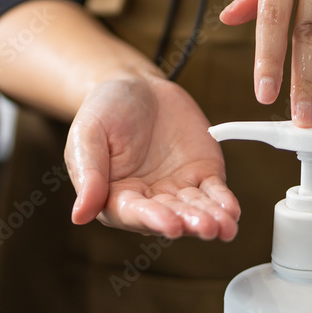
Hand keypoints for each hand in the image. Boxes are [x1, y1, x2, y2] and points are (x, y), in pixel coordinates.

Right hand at [64, 74, 239, 240]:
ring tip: (225, 225)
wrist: (136, 85)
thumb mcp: (87, 134)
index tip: (170, 224)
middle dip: (189, 222)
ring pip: (196, 209)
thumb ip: (87, 173)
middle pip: (171, 216)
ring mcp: (178, 189)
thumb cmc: (104, 110)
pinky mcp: (202, 174)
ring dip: (211, 218)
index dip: (153, 219)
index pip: (134, 213)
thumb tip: (79, 215)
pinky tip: (232, 212)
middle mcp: (149, 199)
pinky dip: (224, 202)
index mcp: (115, 196)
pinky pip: (215, 192)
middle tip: (206, 227)